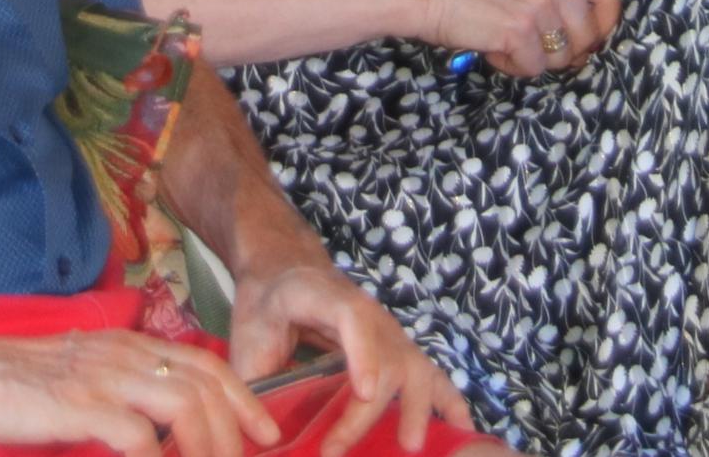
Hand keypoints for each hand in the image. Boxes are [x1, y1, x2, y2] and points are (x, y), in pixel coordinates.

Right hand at [0, 326, 271, 456]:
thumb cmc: (13, 381)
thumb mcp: (78, 374)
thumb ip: (118, 391)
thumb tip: (153, 429)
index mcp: (125, 345)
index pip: (204, 362)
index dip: (243, 397)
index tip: (266, 432)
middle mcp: (123, 355)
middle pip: (205, 384)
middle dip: (236, 429)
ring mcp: (103, 379)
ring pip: (184, 405)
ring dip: (208, 447)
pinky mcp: (79, 407)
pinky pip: (138, 438)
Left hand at [229, 260, 475, 455]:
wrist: (285, 270)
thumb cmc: (265, 306)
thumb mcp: (246, 336)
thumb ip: (254, 382)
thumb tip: (266, 437)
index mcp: (319, 295)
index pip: (351, 316)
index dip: (363, 354)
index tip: (364, 394)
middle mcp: (364, 309)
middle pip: (384, 354)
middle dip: (373, 408)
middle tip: (342, 449)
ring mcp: (386, 329)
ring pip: (412, 365)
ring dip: (418, 406)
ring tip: (411, 446)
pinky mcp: (396, 347)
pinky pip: (429, 372)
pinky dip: (448, 399)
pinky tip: (461, 428)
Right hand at [405, 0, 618, 76]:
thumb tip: (586, 32)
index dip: (605, 23)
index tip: (589, 39)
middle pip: (588, 34)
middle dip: (564, 51)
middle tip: (536, 47)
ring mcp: (538, 4)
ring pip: (560, 56)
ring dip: (534, 58)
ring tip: (507, 40)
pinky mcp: (518, 31)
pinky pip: (532, 67)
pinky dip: (512, 65)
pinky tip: (493, 47)